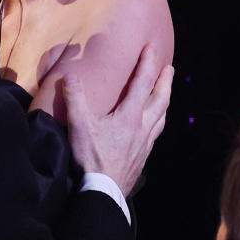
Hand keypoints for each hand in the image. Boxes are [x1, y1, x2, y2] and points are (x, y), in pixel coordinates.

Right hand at [57, 45, 172, 195]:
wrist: (104, 191)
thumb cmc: (92, 159)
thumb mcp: (79, 126)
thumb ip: (75, 99)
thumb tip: (70, 75)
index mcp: (129, 116)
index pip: (142, 83)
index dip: (148, 63)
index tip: (152, 47)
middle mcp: (142, 127)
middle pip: (160, 99)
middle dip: (165, 81)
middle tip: (169, 68)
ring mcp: (145, 143)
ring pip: (161, 117)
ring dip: (165, 101)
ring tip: (165, 93)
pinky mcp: (142, 156)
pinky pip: (156, 132)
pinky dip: (158, 120)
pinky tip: (152, 125)